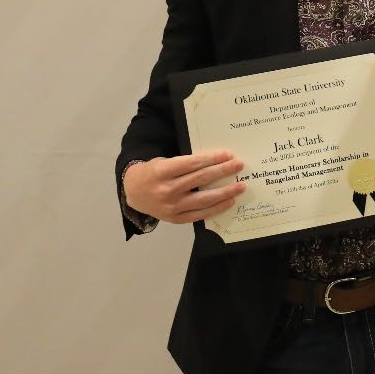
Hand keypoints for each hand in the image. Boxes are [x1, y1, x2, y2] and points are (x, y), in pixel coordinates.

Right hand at [124, 151, 244, 223]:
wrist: (134, 192)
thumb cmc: (154, 173)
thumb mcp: (164, 162)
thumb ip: (185, 164)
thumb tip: (216, 162)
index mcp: (162, 171)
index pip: (192, 163)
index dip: (212, 159)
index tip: (228, 154)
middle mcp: (167, 190)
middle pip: (201, 179)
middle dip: (223, 171)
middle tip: (239, 165)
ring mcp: (172, 207)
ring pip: (204, 199)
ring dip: (225, 192)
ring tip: (241, 186)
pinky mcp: (176, 219)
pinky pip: (201, 214)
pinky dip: (217, 208)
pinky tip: (229, 201)